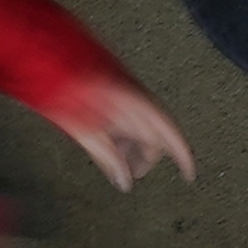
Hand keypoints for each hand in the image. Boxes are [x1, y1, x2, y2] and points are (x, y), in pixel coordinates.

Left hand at [67, 87, 194, 189]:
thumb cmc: (70, 90)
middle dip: (145, 159)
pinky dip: (121, 139)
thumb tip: (123, 181)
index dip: (184, 157)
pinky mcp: (113, 99)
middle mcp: (136, 103)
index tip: (188, 173)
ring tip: (117, 166)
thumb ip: (109, 159)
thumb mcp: (88, 133)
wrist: (58, 66)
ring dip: (131, 151)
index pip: (172, 136)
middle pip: (153, 139)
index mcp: (138, 107)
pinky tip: (109, 149)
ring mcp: (124, 101)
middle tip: (134, 174)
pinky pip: (125, 124)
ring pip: (138, 132)